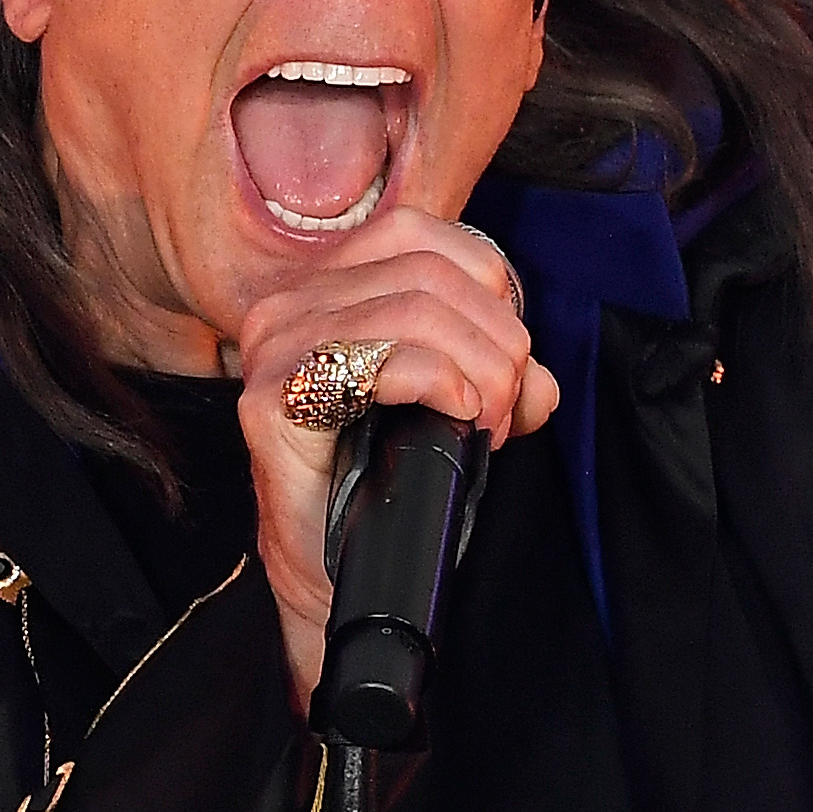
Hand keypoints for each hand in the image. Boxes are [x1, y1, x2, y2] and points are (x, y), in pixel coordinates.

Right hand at [234, 211, 560, 702]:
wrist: (339, 574)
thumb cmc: (391, 483)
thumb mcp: (462, 409)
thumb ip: (503, 375)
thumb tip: (540, 378)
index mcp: (329, 285)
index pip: (426, 236)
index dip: (491, 289)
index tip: (509, 360)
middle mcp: (291, 303)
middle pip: (429, 274)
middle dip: (496, 342)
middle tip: (506, 411)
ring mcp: (274, 347)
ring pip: (414, 310)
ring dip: (478, 370)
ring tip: (487, 424)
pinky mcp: (272, 400)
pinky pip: (379, 359)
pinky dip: (438, 380)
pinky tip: (459, 415)